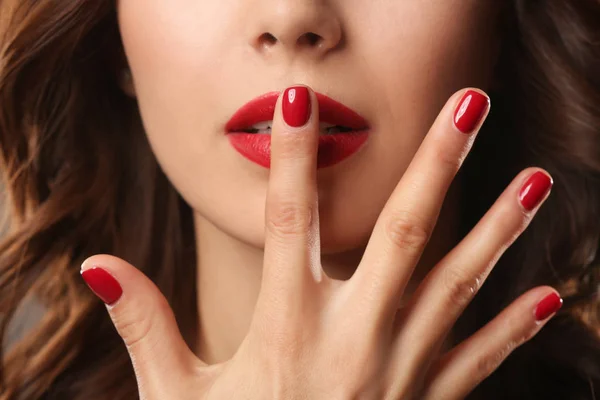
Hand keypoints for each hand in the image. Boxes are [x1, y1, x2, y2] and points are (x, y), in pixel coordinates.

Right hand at [80, 85, 558, 398]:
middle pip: (402, 232)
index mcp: (286, 327)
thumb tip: (97, 265)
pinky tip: (550, 297)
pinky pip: (478, 361)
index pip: (288, 220)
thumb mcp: (177, 396)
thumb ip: (144, 324)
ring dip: (498, 230)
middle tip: (469, 105)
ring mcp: (400, 370)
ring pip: (457, 286)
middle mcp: (353, 338)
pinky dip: (513, 328)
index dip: (293, 158)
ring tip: (537, 181)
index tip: (300, 102)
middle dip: (436, 163)